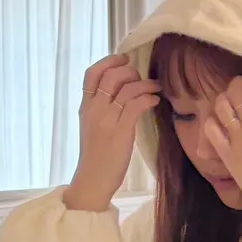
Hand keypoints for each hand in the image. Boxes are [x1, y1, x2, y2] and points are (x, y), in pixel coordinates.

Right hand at [64, 54, 160, 211]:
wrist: (93, 180)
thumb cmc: (97, 156)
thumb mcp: (93, 127)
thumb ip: (102, 108)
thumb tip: (120, 92)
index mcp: (85, 106)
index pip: (92, 73)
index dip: (110, 61)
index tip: (124, 60)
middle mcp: (94, 109)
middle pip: (111, 75)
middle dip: (130, 71)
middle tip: (142, 78)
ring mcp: (107, 120)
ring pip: (126, 88)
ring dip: (145, 84)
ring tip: (155, 88)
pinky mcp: (121, 132)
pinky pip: (136, 105)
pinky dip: (148, 98)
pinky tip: (154, 101)